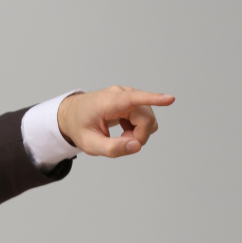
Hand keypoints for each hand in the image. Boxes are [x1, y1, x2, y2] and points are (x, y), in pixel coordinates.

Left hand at [57, 86, 173, 157]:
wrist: (72, 114)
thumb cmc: (79, 127)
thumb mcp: (89, 144)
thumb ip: (111, 148)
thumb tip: (136, 146)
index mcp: (108, 102)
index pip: (134, 99)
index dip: (153, 99)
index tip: (170, 99)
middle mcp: (121, 94)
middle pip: (146, 119)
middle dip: (138, 136)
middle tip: (120, 143)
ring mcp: (129, 95)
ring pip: (149, 119)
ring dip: (138, 132)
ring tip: (119, 135)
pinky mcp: (133, 99)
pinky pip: (146, 117)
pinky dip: (137, 128)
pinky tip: (123, 129)